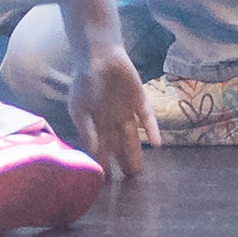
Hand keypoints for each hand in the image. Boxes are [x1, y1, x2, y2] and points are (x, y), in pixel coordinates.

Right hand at [76, 40, 150, 180]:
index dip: (103, 164)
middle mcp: (112, 121)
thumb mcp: (79, 107)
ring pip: (132, 137)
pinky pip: (147, 118)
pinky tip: (158, 144)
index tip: (106, 182)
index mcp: (95, 123)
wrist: (98, 53)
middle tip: (128, 184)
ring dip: (136, 153)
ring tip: (139, 172)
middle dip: (122, 163)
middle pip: (118, 147)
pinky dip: (152, 130)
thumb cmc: (84, 79)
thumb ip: (87, 129)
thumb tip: (91, 152)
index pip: (100, 149)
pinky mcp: (140, 100)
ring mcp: (127, 111)